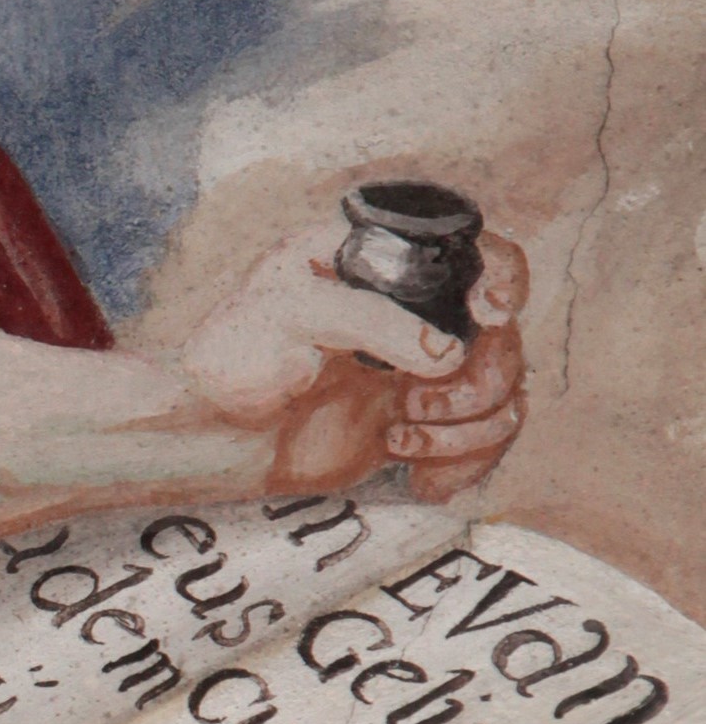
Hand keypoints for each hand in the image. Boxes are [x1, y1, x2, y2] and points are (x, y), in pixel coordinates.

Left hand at [177, 221, 528, 501]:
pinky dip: (463, 462)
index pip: (477, 250)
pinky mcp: (425, 418)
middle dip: (478, 381)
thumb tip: (450, 353)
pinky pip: (487, 440)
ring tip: (399, 436)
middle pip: (505, 336)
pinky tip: (414, 473)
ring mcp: (422, 366)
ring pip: (506, 392)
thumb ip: (370, 321)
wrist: (216, 435)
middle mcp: (413, 310)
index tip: (489, 314)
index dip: (503, 277)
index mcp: (379, 262)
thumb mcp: (288, 313)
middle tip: (413, 402)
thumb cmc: (237, 356)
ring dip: (469, 427)